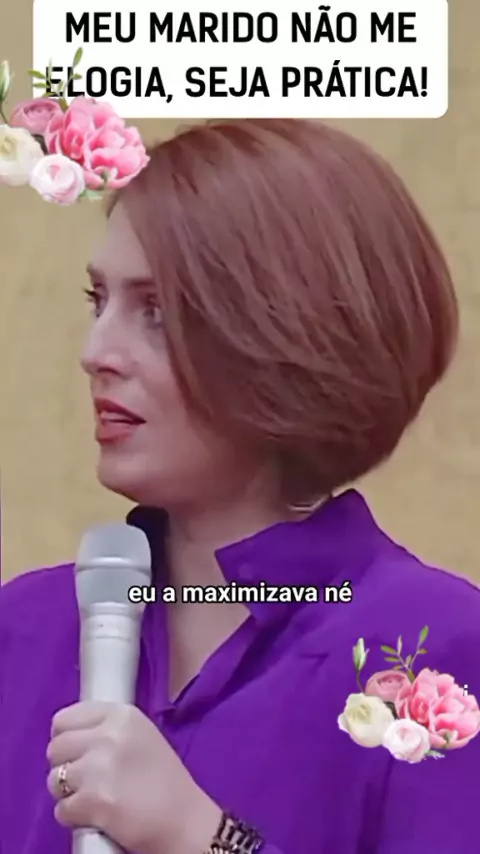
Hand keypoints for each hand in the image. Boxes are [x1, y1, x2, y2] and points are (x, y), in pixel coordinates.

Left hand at [46, 702, 221, 853]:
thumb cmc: (165, 780)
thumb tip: (71, 736)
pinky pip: (61, 809)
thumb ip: (107, 729)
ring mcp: (99, 767)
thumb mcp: (141, 735)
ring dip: (67, 792)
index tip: (76, 752)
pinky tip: (95, 815)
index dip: (66, 738)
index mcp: (122, 715)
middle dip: (65, 766)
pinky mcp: (94, 800)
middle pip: (56, 747)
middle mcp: (108, 734)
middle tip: (84, 779)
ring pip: (54, 779)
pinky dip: (73, 816)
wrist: (185, 821)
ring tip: (91, 798)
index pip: (65, 718)